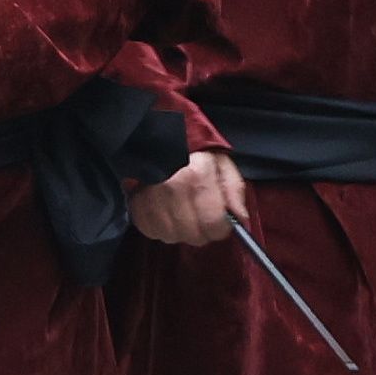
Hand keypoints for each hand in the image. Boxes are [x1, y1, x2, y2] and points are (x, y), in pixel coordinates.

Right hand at [128, 149, 246, 250]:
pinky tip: (164, 214)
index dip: (221, 228)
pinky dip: (159, 228)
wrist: (153, 138)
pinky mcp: (135, 204)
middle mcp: (172, 190)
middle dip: (202, 231)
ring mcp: (150, 198)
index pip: (214, 223)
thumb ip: (234, 190)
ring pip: (172, 236)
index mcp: (198, 177)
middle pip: (193, 235)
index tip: (220, 223)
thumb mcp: (220, 162)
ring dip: (179, 231)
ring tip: (181, 213)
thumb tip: (240, 220)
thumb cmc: (191, 150)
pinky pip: (151, 232)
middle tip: (200, 217)